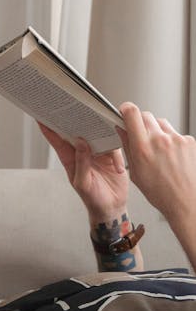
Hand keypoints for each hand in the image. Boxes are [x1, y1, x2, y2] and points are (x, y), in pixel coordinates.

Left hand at [38, 122, 128, 222]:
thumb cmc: (93, 199)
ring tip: (103, 130)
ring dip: (101, 132)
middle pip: (76, 131)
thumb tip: (81, 142)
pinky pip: (113, 144)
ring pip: (96, 133)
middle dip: (75, 119)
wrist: (112, 207)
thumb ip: (81, 163)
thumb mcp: (83, 184)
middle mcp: (82, 152)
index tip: (41, 114)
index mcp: (69, 158)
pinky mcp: (111, 154)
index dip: (47, 126)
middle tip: (75, 105)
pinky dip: (116, 151)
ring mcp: (96, 152)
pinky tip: (117, 167)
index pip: (56, 139)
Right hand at [117, 103, 195, 223]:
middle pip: (146, 116)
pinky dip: (171, 140)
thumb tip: (122, 131)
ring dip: (156, 131)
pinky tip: (171, 156)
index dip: (126, 109)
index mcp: (143, 148)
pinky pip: (175, 133)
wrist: (186, 201)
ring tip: (158, 150)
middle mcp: (160, 140)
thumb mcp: (136, 172)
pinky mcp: (189, 141)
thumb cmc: (161, 192)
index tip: (125, 111)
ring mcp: (176, 139)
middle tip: (140, 135)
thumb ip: (128, 147)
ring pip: (161, 123)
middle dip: (140, 122)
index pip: (132, 114)